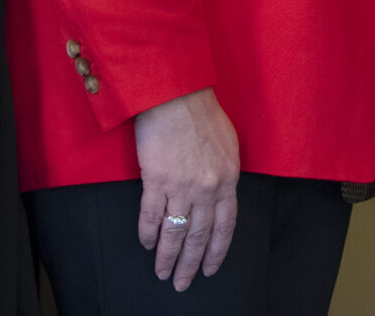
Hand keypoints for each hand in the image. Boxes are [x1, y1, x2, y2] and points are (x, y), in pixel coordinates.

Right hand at [134, 88, 239, 289]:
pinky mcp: (156, 180)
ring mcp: (181, 186)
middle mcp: (207, 188)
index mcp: (228, 178)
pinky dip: (147, 233)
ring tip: (162, 273)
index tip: (210, 268)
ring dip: (168, 257)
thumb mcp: (227, 143)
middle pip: (199, 236)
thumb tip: (219, 192)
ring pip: (175, 233)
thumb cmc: (201, 111)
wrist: (175, 92)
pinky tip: (146, 244)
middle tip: (182, 283)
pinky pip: (150, 216)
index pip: (225, 226)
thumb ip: (224, 171)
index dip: (216, 250)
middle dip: (191, 264)